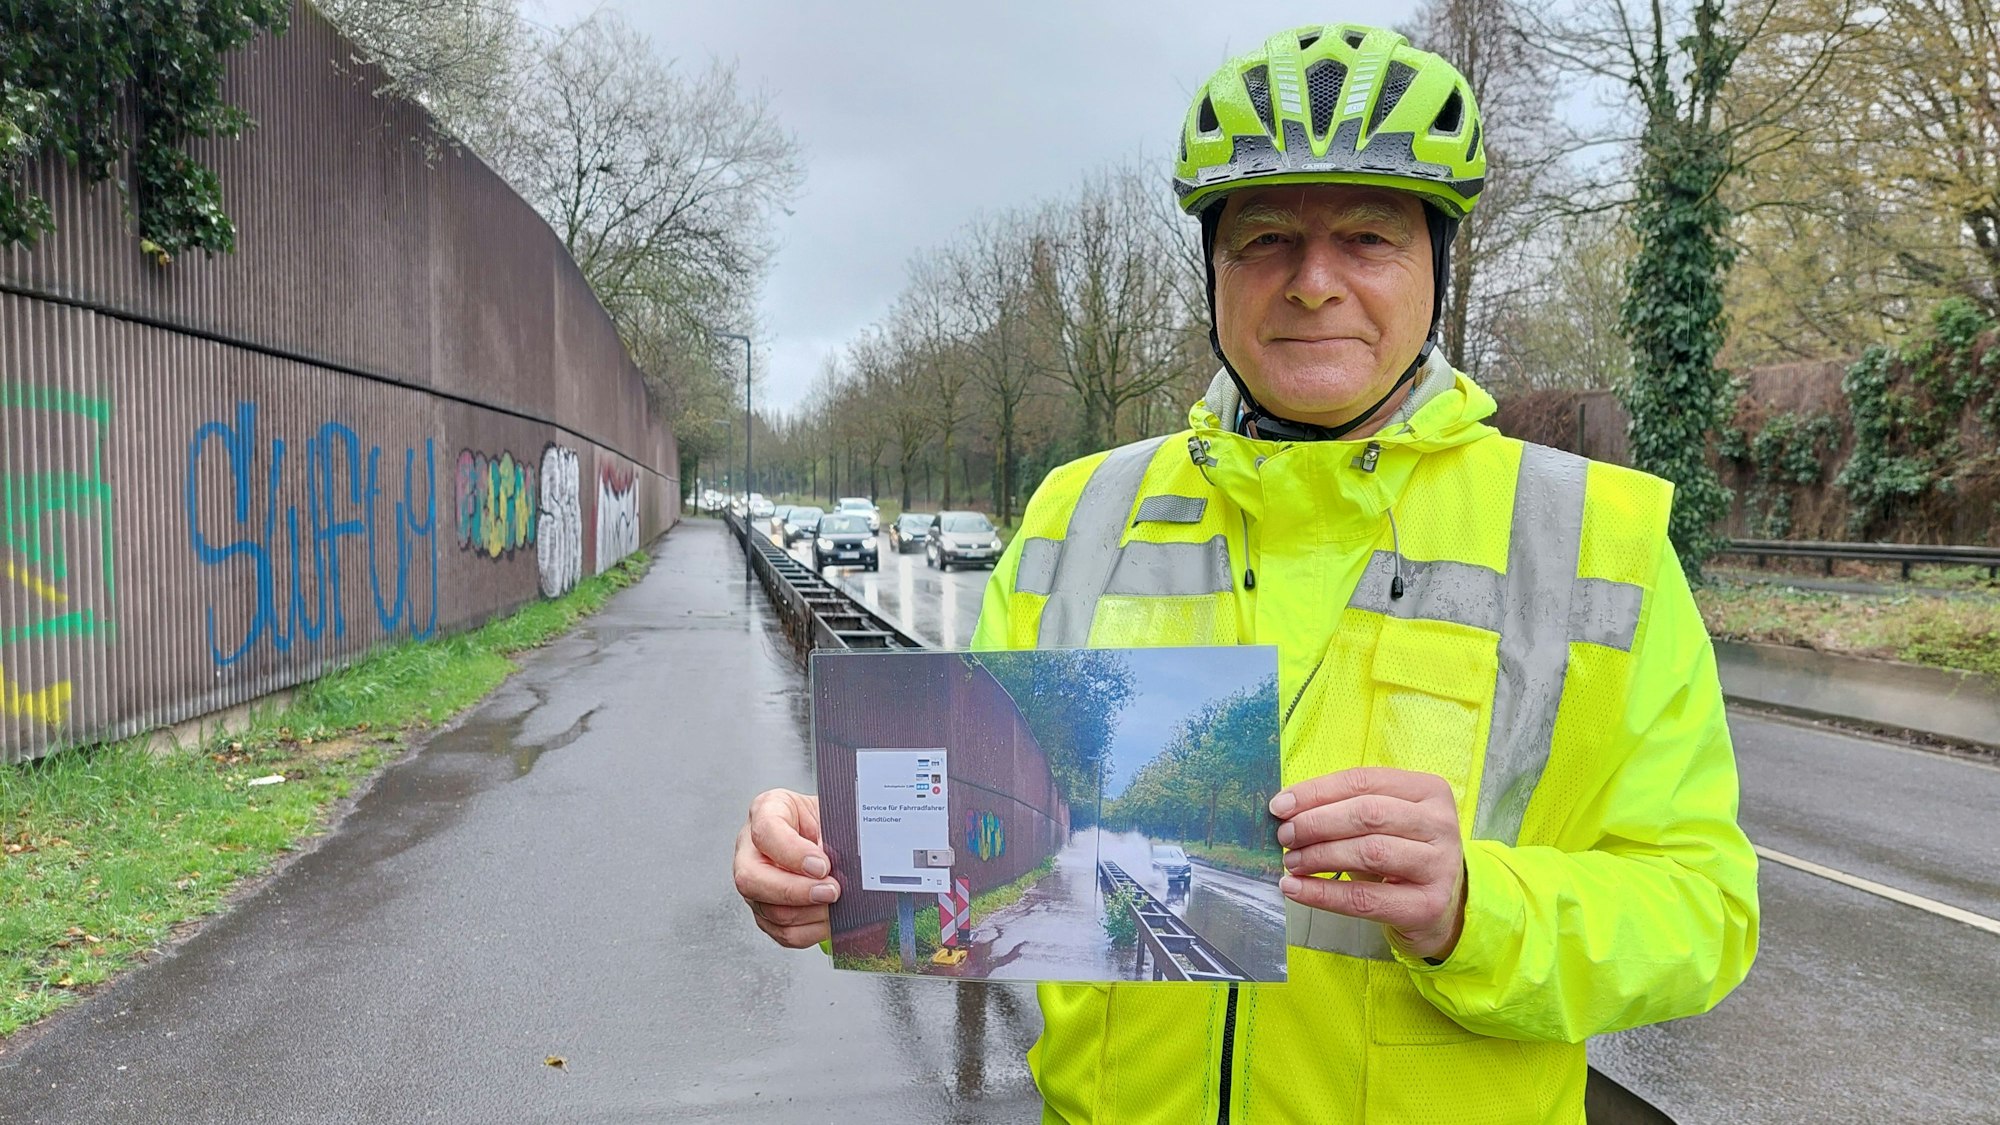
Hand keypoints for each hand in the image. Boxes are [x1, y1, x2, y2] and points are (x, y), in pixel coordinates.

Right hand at [733, 788, 840, 948]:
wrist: (827, 832)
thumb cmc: (826, 819)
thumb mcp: (831, 812)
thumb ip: (833, 833)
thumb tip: (843, 865)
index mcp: (766, 811)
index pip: (766, 832)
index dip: (793, 853)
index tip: (823, 865)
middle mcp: (750, 849)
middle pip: (752, 879)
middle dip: (796, 891)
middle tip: (831, 891)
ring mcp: (754, 883)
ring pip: (769, 910)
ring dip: (809, 913)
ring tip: (836, 905)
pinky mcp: (765, 910)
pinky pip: (782, 932)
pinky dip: (810, 930)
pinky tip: (829, 919)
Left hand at [1269, 767, 1465, 961]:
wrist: (1439, 906)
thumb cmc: (1401, 853)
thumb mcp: (1383, 822)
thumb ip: (1344, 808)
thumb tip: (1286, 810)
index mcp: (1429, 791)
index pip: (1364, 781)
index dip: (1317, 791)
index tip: (1280, 806)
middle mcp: (1440, 824)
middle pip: (1368, 814)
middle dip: (1317, 823)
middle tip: (1285, 835)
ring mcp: (1439, 866)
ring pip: (1369, 852)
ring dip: (1320, 856)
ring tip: (1291, 862)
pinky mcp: (1427, 906)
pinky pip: (1365, 899)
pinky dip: (1323, 893)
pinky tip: (1296, 889)